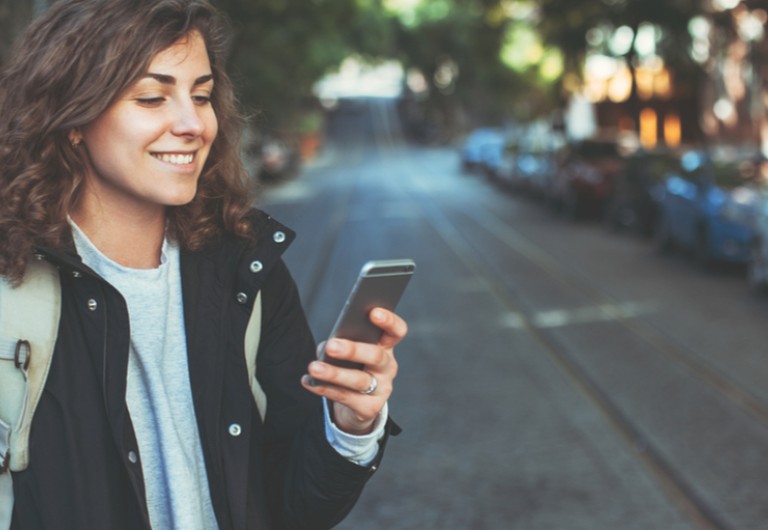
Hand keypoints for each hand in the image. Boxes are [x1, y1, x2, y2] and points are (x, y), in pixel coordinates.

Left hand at [301, 308, 406, 434]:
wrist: (358, 406)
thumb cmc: (352, 368)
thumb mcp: (351, 354)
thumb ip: (341, 344)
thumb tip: (327, 346)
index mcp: (386, 347)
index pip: (396, 332)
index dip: (389, 321)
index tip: (373, 312)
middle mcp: (388, 367)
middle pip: (375, 355)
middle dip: (352, 350)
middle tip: (331, 346)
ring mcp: (382, 389)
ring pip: (359, 380)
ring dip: (334, 374)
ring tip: (313, 368)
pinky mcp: (370, 408)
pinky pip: (346, 398)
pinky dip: (325, 389)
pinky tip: (309, 382)